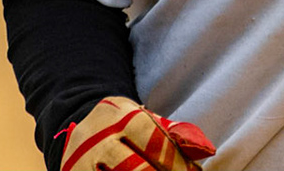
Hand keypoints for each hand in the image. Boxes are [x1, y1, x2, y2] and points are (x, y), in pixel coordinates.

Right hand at [59, 96, 216, 170]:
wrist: (76, 126)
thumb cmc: (121, 127)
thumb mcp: (143, 119)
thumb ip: (173, 134)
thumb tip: (207, 151)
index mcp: (120, 117)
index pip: (153, 140)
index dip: (176, 162)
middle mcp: (98, 139)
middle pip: (133, 166)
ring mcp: (81, 162)